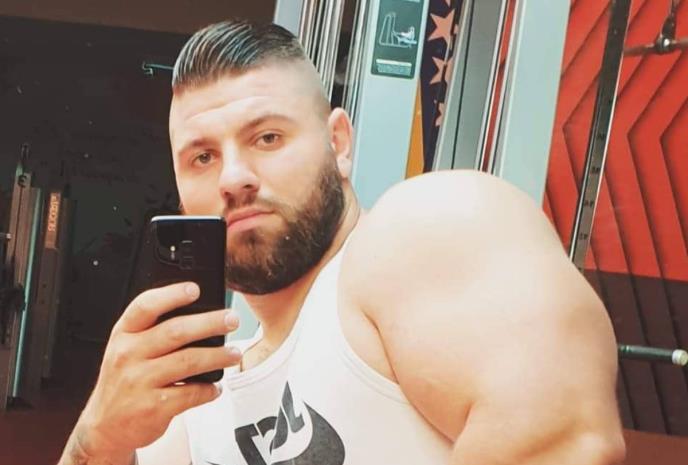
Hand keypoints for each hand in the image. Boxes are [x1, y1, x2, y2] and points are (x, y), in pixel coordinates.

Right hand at [75, 282, 240, 457]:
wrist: (104, 428)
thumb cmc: (123, 381)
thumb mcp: (126, 350)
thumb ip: (152, 331)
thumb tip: (200, 314)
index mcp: (123, 335)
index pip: (144, 307)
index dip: (171, 295)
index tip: (195, 289)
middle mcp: (128, 355)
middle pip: (175, 331)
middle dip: (209, 323)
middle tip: (232, 319)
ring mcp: (140, 382)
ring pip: (188, 361)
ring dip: (217, 356)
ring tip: (234, 353)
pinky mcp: (153, 407)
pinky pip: (191, 393)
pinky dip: (209, 389)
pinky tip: (216, 386)